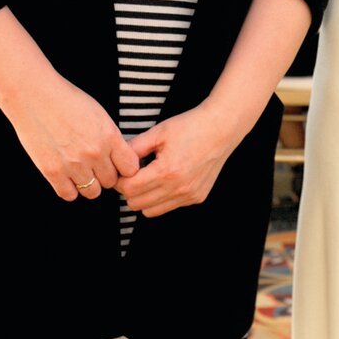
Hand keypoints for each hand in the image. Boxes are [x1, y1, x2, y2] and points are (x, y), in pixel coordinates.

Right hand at [3, 71, 139, 201]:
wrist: (33, 96)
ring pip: (92, 192)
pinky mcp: (52, 172)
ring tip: (80, 170)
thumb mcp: (98, 114)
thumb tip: (120, 159)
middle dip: (104, 174)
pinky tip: (66, 176)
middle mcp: (94, 153)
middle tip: (94, 165)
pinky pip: (69, 195)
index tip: (116, 164)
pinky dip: (69, 188)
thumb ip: (111, 138)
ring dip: (88, 184)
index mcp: (109, 136)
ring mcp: (73, 164)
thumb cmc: (66, 100)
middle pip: (111, 181)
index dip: (124, 167)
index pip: (131, 168)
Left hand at [117, 102, 237, 217]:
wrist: (221, 129)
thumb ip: (134, 147)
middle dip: (129, 190)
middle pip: (136, 203)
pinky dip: (161, 198)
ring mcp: (189, 195)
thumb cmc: (190, 126)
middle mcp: (178, 188)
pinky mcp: (197, 197)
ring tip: (148, 179)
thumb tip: (117, 160)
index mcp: (166, 171)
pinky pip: (169, 207)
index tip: (121, 172)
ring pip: (150, 211)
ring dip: (144, 198)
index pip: (129, 189)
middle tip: (132, 175)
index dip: (119, 180)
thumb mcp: (158, 132)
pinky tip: (166, 180)